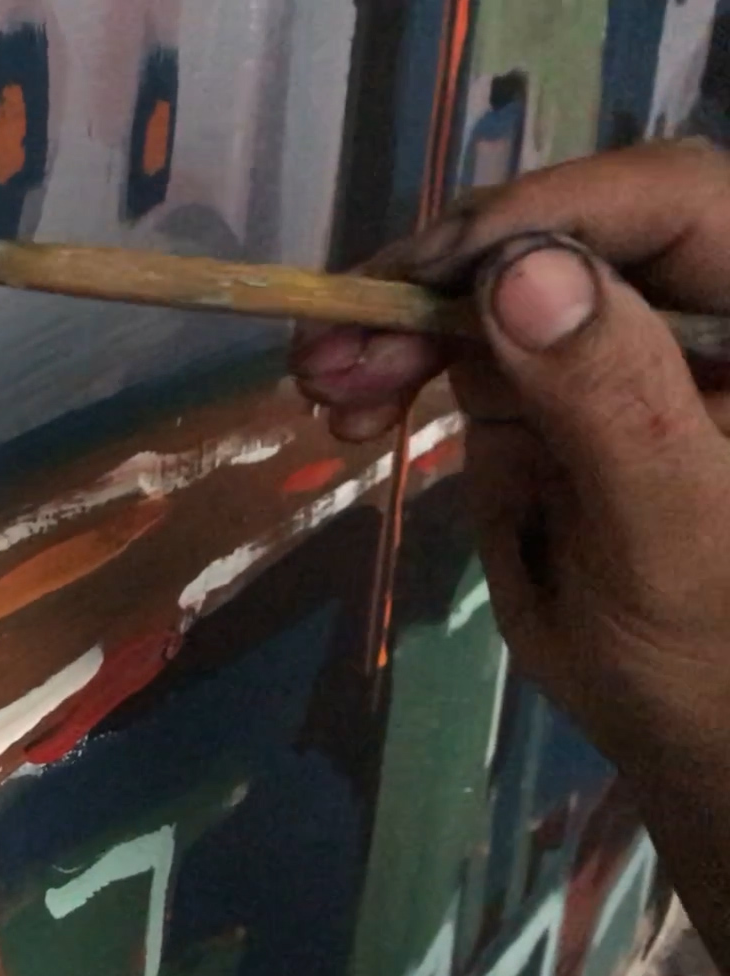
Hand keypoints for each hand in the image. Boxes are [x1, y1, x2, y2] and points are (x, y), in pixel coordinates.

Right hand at [290, 139, 729, 769]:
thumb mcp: (679, 540)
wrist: (703, 736)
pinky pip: (460, 345)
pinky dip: (391, 363)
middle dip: (442, 277)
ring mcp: (612, 347)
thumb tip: (522, 270)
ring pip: (489, 282)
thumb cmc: (722, 658)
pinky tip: (348, 410)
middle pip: (560, 231)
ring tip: (324, 385)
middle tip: (342, 344)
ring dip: (394, 320)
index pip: (671, 201)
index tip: (439, 273)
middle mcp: (687, 308)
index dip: (555, 211)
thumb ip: (615, 404)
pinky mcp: (549, 391)